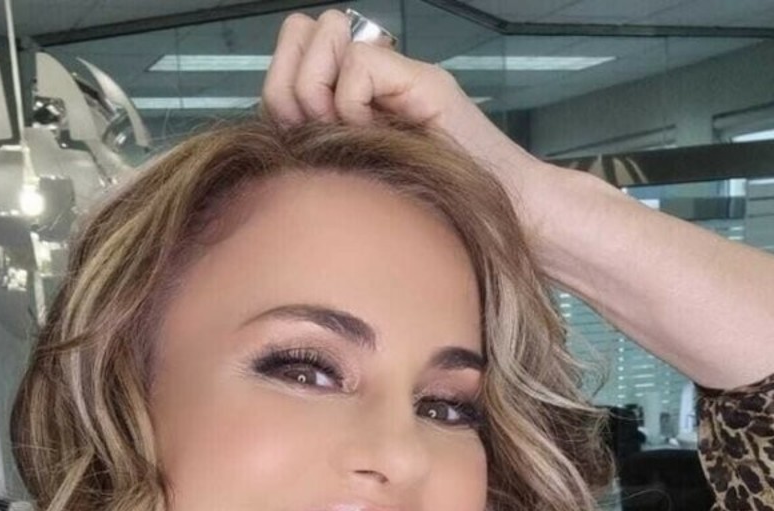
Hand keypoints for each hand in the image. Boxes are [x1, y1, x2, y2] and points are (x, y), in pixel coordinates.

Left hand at [260, 9, 530, 190]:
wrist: (497, 215)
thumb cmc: (425, 215)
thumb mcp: (350, 184)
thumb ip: (315, 151)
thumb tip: (276, 125)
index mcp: (344, 103)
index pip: (286, 59)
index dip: (279, 89)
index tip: (298, 134)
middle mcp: (365, 78)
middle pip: (298, 33)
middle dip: (295, 84)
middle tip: (324, 127)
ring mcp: (393, 74)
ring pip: (323, 39)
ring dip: (324, 91)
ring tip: (352, 129)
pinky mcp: (418, 78)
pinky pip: (358, 67)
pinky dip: (356, 104)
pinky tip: (378, 132)